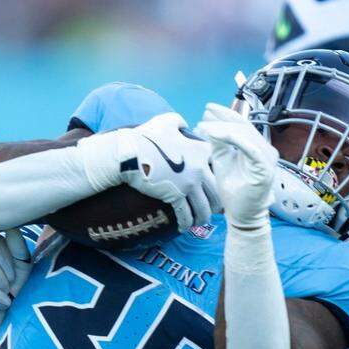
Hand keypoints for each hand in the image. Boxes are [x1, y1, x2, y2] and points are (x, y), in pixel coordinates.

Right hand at [78, 113, 220, 229]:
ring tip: (200, 222)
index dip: (219, 179)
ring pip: (204, 207)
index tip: (216, 187)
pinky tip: (184, 228)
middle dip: (216, 203)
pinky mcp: (176, 195)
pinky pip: (186, 214)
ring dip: (203, 217)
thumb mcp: (167, 121)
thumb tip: (185, 126)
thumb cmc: (146, 136)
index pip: (218, 167)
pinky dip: (187, 223)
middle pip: (216, 191)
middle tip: (214, 210)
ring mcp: (189, 183)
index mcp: (201, 150)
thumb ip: (180, 122)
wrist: (130, 152)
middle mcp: (200, 167)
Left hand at [194, 103, 277, 228]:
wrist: (241, 213)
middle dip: (222, 118)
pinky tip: (215, 135)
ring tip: (205, 126)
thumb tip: (210, 124)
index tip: (208, 108)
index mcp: (255, 146)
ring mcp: (266, 157)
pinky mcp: (264, 167)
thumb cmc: (233, 188)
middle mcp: (264, 149)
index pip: (242, 125)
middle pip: (243, 126)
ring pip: (245, 134)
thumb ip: (219, 143)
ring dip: (223, 128)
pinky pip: (249, 148)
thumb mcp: (222, 160)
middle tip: (204, 114)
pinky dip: (232, 138)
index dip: (226, 114)